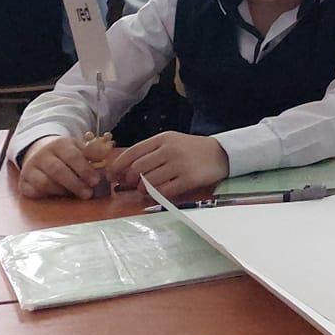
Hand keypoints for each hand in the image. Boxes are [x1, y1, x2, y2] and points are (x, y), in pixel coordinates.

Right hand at [18, 135, 102, 198]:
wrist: (38, 151)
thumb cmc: (64, 152)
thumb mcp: (79, 147)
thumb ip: (93, 152)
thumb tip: (107, 152)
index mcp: (59, 144)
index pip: (72, 157)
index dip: (85, 170)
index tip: (96, 181)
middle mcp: (42, 155)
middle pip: (58, 171)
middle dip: (75, 184)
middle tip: (88, 194)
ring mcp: (30, 168)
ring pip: (44, 183)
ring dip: (62, 191)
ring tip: (74, 194)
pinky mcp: (23, 181)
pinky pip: (32, 191)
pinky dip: (45, 195)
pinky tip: (58, 195)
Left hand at [111, 132, 231, 195]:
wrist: (221, 153)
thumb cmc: (191, 149)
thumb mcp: (171, 143)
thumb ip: (149, 153)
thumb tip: (122, 171)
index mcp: (163, 139)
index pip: (132, 152)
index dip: (118, 166)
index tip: (113, 175)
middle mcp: (170, 150)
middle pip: (137, 169)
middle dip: (131, 180)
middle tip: (134, 184)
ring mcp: (180, 164)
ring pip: (148, 182)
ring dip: (143, 189)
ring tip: (147, 189)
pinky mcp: (189, 179)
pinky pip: (163, 191)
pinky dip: (156, 195)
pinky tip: (159, 193)